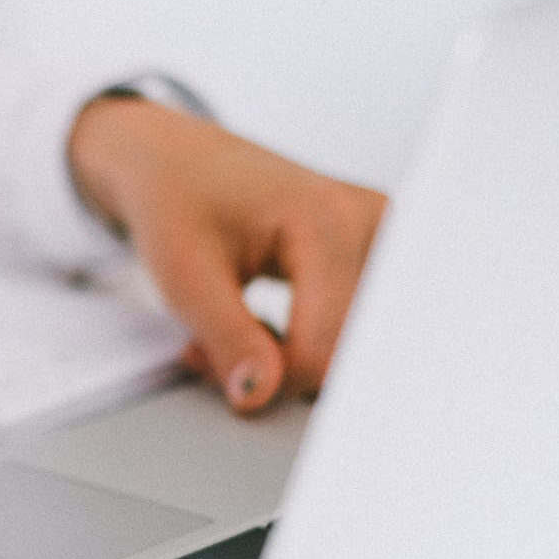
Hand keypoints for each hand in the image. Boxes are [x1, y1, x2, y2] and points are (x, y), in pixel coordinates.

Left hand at [69, 97, 387, 412]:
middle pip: (345, 352)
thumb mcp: (184, 276)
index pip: (323, 350)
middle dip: (279, 371)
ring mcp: (384, 238)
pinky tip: (265, 328)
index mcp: (329, 221)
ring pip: (352, 346)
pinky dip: (308, 344)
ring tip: (238, 331)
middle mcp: (374, 224)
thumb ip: (228, 339)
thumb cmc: (175, 202)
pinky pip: (355, 329)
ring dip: (293, 360)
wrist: (176, 162)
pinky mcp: (379, 255)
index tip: (209, 364)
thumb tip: (260, 396)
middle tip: (216, 352)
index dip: (267, 380)